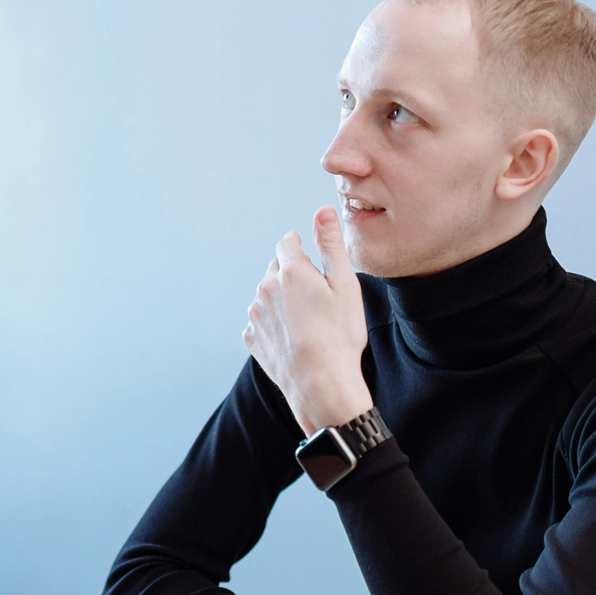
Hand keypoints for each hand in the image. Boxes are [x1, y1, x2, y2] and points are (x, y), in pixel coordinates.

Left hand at [242, 206, 373, 435]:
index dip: (302, 250)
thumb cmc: (339, 335)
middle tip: (318, 300)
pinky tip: (295, 338)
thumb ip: (331, 245)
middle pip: (277, 268)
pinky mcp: (251, 337)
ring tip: (308, 323)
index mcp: (289, 271)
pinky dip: (275, 324)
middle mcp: (265, 287)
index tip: (313, 263)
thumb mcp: (344, 285)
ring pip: (269, 295)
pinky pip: (262, 321)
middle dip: (294, 276)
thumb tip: (323, 210)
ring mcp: (255, 313)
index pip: (288, 243)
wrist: (321, 384)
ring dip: (283, 300)